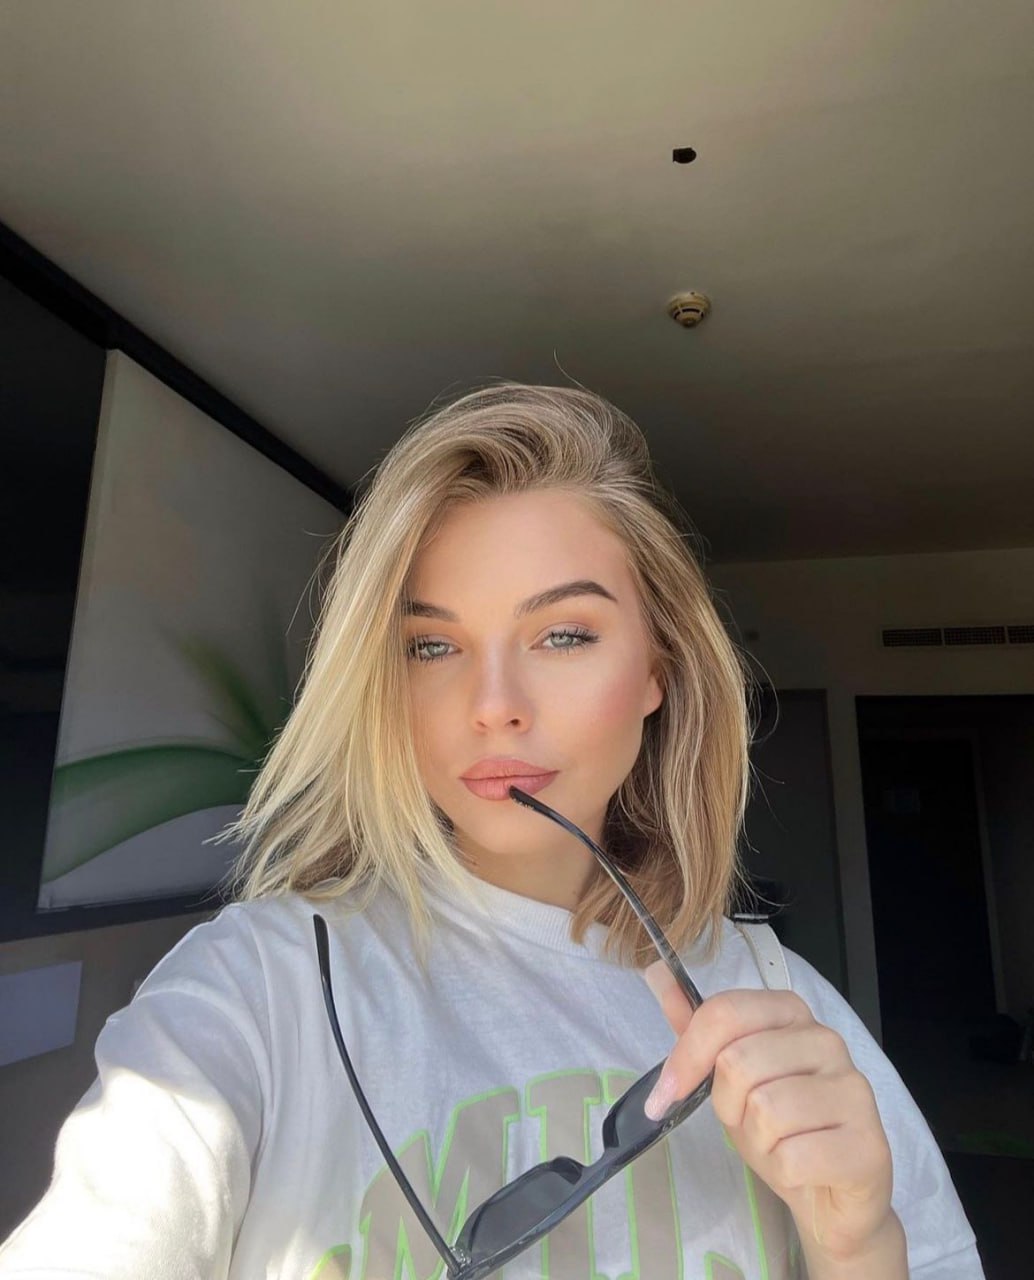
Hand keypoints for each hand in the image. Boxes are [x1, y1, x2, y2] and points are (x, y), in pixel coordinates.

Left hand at [643, 963, 901, 1271]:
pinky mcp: (869, 1145)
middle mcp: (827, 1042)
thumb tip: (656, 972)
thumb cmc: (780, 1129)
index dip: (687, 1055)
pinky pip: (793, 1157)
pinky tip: (802, 1169)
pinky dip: (783, 1171)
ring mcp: (854, 1091)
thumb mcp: (729, 1077)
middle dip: (728, 1105)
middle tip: (748, 1123)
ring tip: (780, 1144)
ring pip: (766, 1110)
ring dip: (759, 1141)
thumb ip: (698, 1029)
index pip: (725, 1012)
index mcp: (791, 1013)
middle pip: (739, 1062)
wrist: (831, 1197)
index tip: (666, 1093)